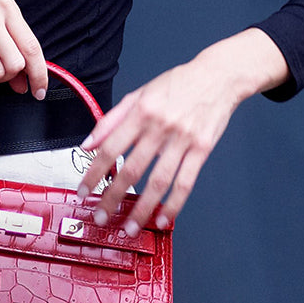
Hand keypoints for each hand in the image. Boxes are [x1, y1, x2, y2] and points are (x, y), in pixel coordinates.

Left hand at [77, 28, 289, 234]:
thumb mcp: (139, 94)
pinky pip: (185, 182)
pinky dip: (173, 204)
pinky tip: (163, 218)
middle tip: (102, 217)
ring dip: (142, 209)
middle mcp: (160, 126)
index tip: (83, 192)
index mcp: (140, 112)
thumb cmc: (178, 84)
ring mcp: (182, 139)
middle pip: (132, 170)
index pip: (109, 148)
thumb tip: (87, 144)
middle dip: (113, 198)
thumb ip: (110, 120)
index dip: (94, 173)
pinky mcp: (202, 149)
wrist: (219, 75)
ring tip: (130, 227)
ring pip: (158, 182)